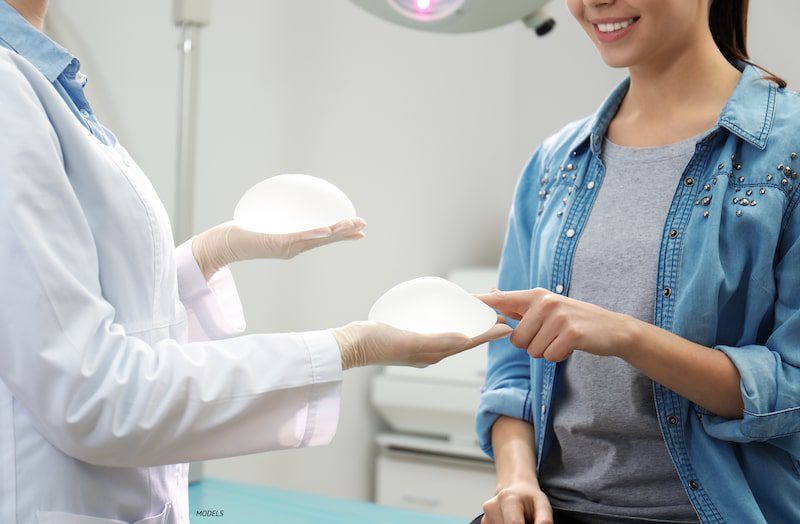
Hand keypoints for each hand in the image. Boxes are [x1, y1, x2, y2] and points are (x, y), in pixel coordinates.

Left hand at [191, 218, 365, 279]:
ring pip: (318, 239)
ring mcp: (287, 247)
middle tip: (363, 226)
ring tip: (352, 226)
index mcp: (295, 242)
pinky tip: (326, 231)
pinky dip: (315, 234)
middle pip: (326, 239)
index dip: (343, 234)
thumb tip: (287, 198)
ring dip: (336, 233)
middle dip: (345, 232)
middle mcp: (294, 247)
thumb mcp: (266, 221)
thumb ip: (279, 214)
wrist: (223, 244)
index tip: (359, 229)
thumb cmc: (242, 232)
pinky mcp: (277, 244)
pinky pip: (300, 238)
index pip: (324, 237)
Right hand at [330, 320, 512, 369]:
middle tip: (498, 313)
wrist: (350, 345)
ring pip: (453, 332)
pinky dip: (450, 320)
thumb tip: (466, 339)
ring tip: (480, 312)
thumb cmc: (376, 343)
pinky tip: (447, 311)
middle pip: (464, 337)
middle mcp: (431, 351)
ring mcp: (420, 343)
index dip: (489, 333)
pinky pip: (438, 327)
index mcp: (434, 353)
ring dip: (469, 323)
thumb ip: (436, 341)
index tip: (507, 325)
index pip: (469, 342)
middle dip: (482, 326)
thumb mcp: (409, 340)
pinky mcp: (410, 335)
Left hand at [476, 288, 636, 361]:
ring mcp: (558, 317)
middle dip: (532, 345)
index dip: (482, 303)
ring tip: (561, 339)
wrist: (611, 328)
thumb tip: (492, 293)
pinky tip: (570, 346)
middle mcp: (545, 302)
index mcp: (536, 296)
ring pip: (532, 350)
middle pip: (517, 339)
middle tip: (551, 335)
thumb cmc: (574, 318)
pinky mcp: (571, 333)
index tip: (464, 300)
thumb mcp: (547, 306)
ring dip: (546, 351)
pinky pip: (549, 356)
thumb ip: (518, 303)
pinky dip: (558, 356)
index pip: (502, 299)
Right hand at [481, 480, 552, 523]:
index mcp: (508, 499)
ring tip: (519, 520)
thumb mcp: (542, 505)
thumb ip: (544, 520)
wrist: (514, 487)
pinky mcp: (484, 522)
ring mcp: (486, 515)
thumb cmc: (529, 497)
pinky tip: (510, 521)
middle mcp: (492, 506)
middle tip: (526, 520)